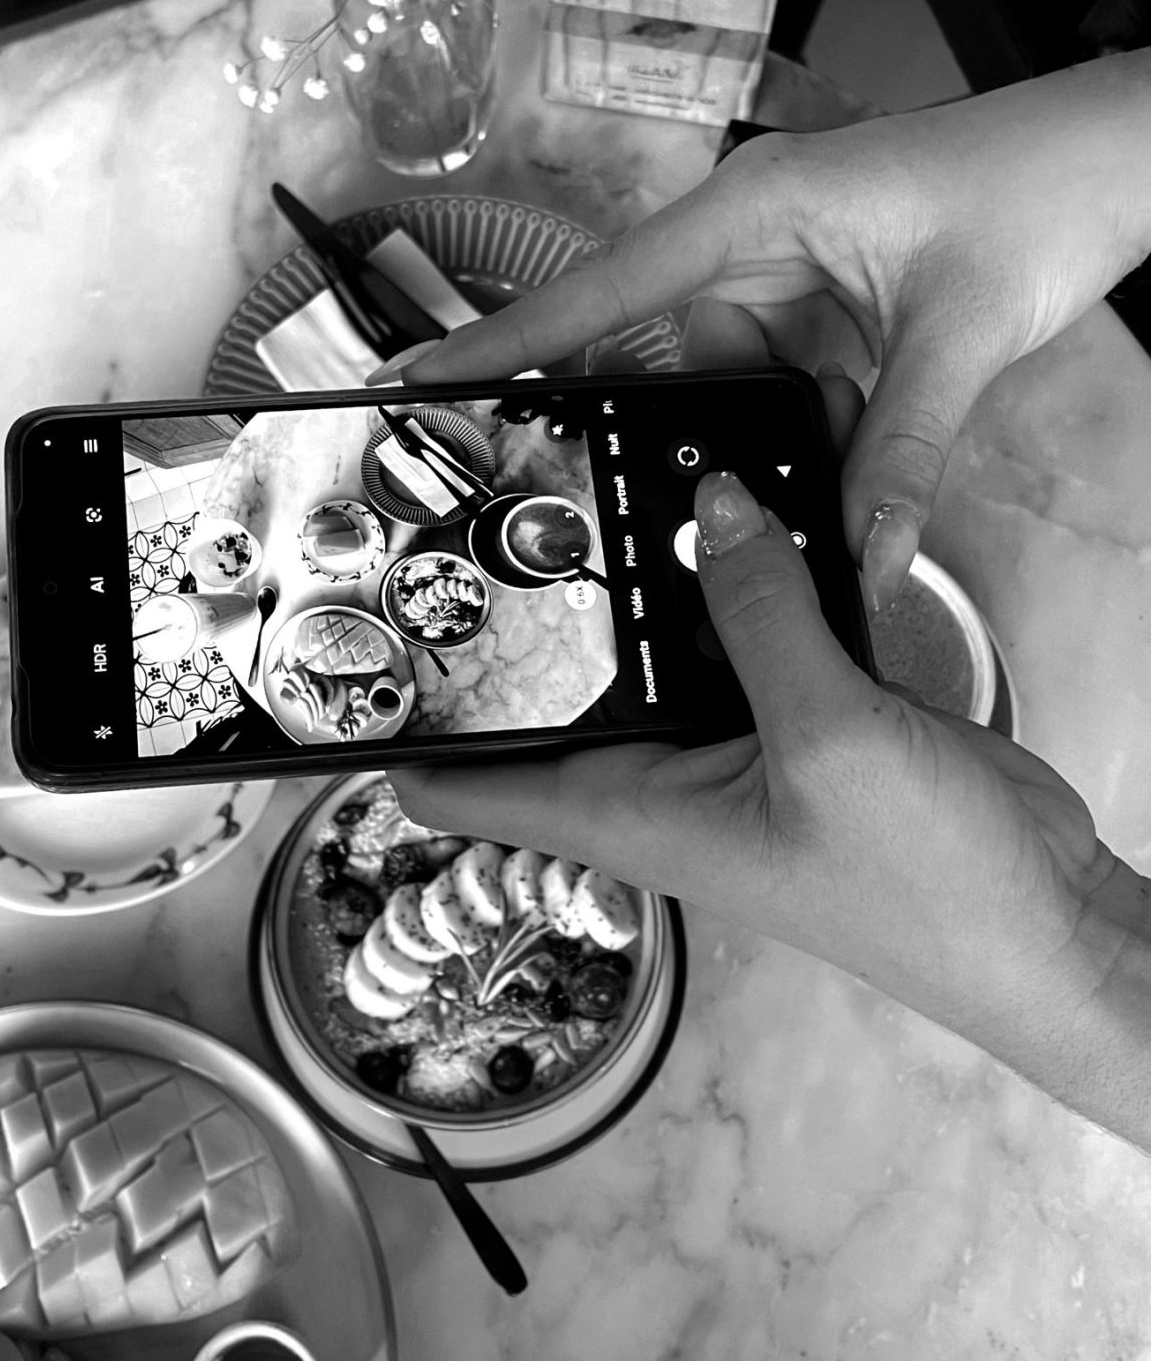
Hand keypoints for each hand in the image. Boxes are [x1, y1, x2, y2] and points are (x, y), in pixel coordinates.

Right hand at [373, 52, 1150, 610]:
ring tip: (647, 517)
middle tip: (529, 492)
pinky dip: (756, 442)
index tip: (421, 378)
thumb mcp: (962, 335)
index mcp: (751, 212)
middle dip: (595, 421)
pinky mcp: (813, 315)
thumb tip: (863, 563)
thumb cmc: (1035, 198)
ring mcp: (778, 282)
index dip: (509, 341)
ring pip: (696, 381)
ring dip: (693, 445)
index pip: (603, 289)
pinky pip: (757, 389)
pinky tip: (750, 497)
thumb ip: (901, 456)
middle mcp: (746, 244)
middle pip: (634, 346)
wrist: (1116, 162)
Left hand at [391, 470, 1136, 1107]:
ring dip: (631, 571)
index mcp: (623, 810)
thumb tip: (713, 507)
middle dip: (513, 603)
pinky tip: (722, 497)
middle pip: (545, 688)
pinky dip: (725, 573)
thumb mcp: (831, 740)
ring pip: (646, 643)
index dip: (390, 727)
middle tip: (467, 492)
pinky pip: (733, 629)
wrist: (1043, 920)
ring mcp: (719, 740)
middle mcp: (652, 775)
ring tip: (589, 465)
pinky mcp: (785, 711)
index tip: (341, 643)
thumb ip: (763, 615)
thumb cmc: (927, 886)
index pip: (458, 785)